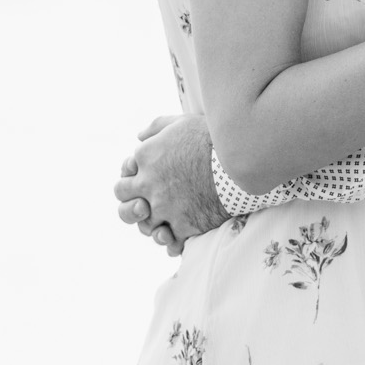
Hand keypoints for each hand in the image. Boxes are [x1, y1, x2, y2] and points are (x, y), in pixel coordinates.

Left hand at [113, 113, 228, 253]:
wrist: (240, 159)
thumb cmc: (213, 136)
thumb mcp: (181, 122)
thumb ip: (156, 128)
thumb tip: (139, 137)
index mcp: (146, 157)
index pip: (124, 175)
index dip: (134, 178)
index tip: (147, 180)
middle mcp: (149, 184)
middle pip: (125, 205)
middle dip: (133, 207)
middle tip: (146, 207)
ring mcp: (165, 207)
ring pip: (145, 227)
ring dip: (152, 226)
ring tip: (164, 222)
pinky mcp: (184, 225)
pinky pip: (170, 242)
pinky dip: (172, 242)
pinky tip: (176, 237)